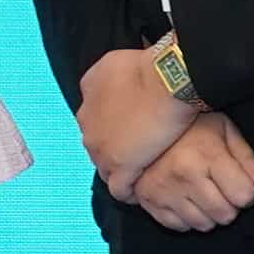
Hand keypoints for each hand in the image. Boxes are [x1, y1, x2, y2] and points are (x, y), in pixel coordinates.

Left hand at [74, 53, 192, 196]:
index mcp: (88, 93)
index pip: (95, 116)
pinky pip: (119, 188)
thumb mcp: (118, 61)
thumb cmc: (150, 67)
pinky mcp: (118, 166)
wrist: (166, 82)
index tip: (130, 127)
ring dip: (121, 171)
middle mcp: (87, 121)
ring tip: (141, 174)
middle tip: (139, 151)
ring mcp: (100, 147)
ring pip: (105, 166)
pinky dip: (129, 191)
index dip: (113, 123)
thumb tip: (120, 80)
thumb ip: (111, 77)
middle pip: (98, 142)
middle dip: (114, 147)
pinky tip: (140, 192)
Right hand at [131, 111, 253, 231]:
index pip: (243, 196)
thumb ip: (248, 160)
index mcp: (206, 155)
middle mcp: (184, 175)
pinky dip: (186, 218)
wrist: (145, 121)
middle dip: (229, 205)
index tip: (239, 182)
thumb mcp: (225, 130)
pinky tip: (185, 198)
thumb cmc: (191, 126)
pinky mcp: (148, 200)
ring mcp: (164, 190)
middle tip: (221, 188)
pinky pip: (179, 227)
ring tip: (203, 193)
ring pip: (203, 225)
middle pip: (225, 215)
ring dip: (209, 214)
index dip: (246, 192)